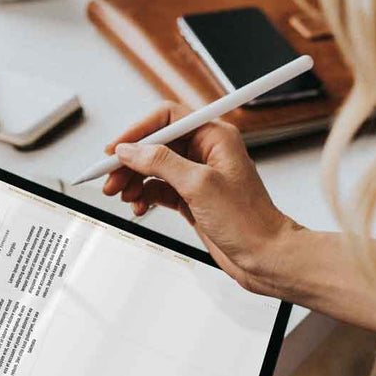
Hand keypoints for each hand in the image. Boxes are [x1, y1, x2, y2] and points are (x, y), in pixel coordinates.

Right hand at [101, 103, 300, 295]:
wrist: (265, 256)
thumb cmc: (249, 221)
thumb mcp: (200, 185)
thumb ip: (162, 163)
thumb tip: (132, 150)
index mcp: (215, 137)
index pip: (167, 118)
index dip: (138, 132)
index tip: (115, 149)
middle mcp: (206, 152)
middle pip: (156, 144)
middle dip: (130, 161)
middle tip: (110, 178)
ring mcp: (198, 176)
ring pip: (154, 168)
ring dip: (133, 180)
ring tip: (120, 194)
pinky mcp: (192, 198)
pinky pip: (159, 189)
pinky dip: (144, 196)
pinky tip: (138, 206)